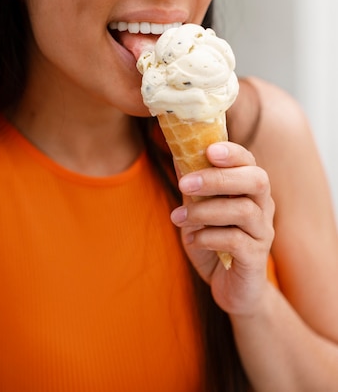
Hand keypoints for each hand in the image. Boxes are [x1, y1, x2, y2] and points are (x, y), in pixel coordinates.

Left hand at [170, 141, 274, 314]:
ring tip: (178, 217)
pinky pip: (236, 241)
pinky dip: (208, 237)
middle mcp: (263, 206)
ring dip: (205, 210)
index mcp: (250, 189)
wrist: (231, 289)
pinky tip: (191, 239)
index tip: (209, 150)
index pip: (249, 161)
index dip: (232, 152)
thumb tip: (177, 153)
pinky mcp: (256, 258)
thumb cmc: (214, 242)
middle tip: (184, 183)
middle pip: (256, 180)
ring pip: (244, 210)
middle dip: (219, 178)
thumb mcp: (198, 209)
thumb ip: (192, 185)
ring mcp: (263, 232)